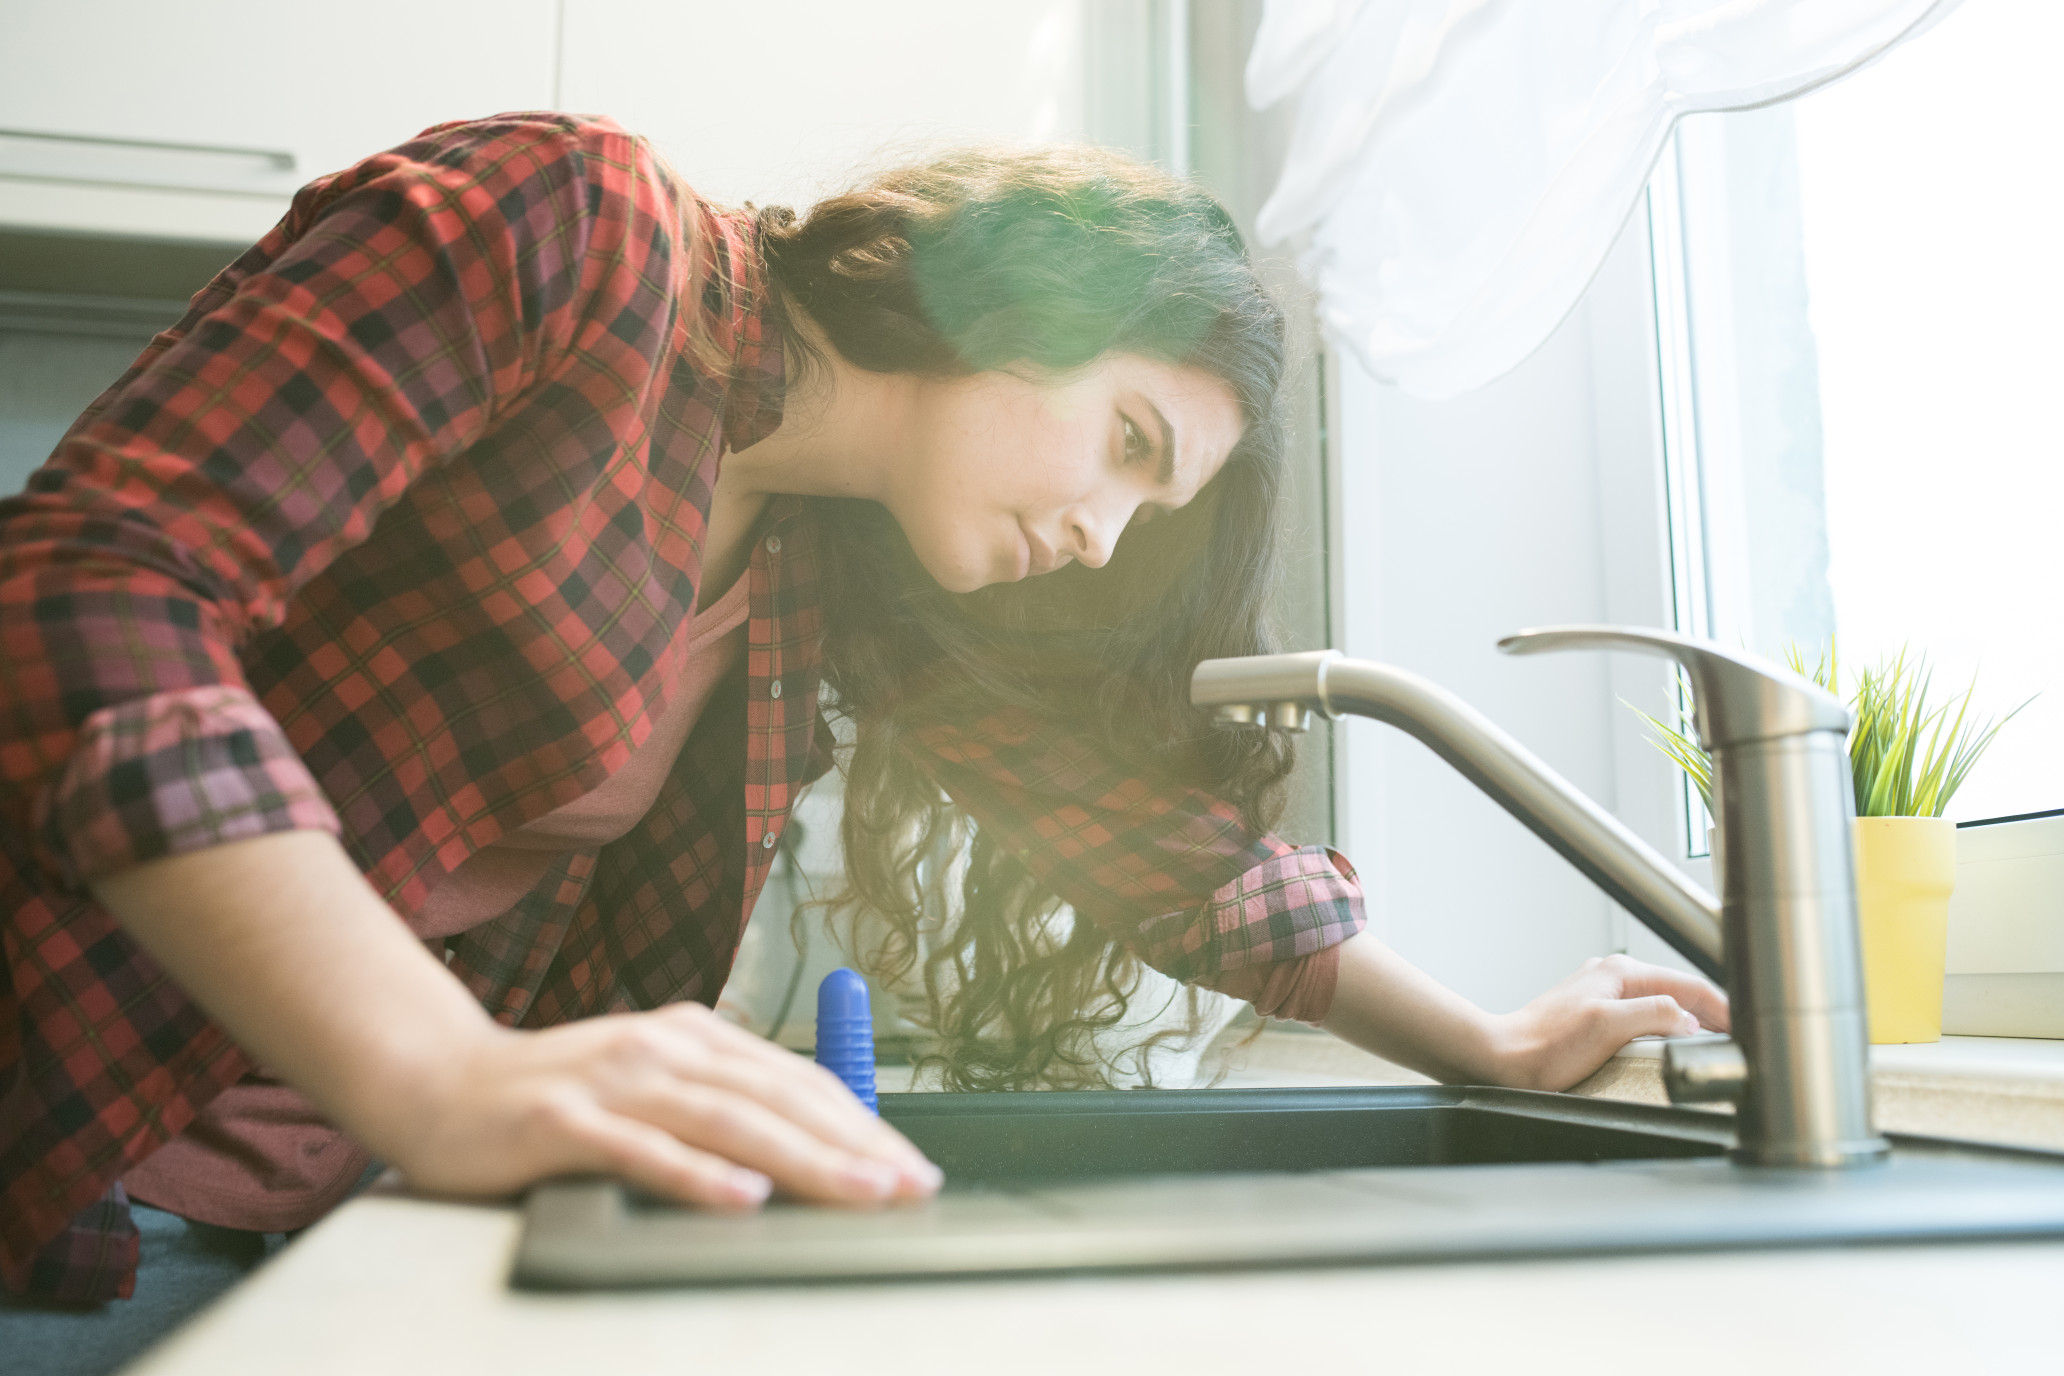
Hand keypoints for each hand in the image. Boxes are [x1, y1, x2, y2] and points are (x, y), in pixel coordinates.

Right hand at [376, 1001, 940, 1209]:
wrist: (434, 1080)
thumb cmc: (551, 1097)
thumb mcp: (647, 1083)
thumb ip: (716, 1103)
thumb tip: (804, 1146)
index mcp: (693, 1036)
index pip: (798, 1081)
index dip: (863, 1123)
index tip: (911, 1166)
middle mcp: (663, 1048)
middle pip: (778, 1098)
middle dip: (855, 1145)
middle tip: (910, 1187)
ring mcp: (614, 1082)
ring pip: (728, 1122)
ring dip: (804, 1159)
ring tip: (860, 1192)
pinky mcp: (564, 1122)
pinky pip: (644, 1152)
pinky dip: (699, 1176)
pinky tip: (744, 1199)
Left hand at [1486, 953, 1730, 1091]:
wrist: (1504, 1058)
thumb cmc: (1546, 1045)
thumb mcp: (1609, 1026)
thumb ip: (1654, 1014)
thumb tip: (1689, 1018)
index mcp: (1620, 973)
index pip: (1687, 984)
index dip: (1720, 1006)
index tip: (1744, 1026)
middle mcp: (1612, 977)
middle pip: (1677, 991)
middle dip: (1710, 1011)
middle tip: (1738, 1036)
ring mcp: (1603, 995)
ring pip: (1661, 1003)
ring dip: (1690, 1019)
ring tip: (1715, 1039)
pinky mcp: (1595, 1016)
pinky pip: (1643, 1017)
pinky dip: (1666, 1027)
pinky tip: (1672, 1043)